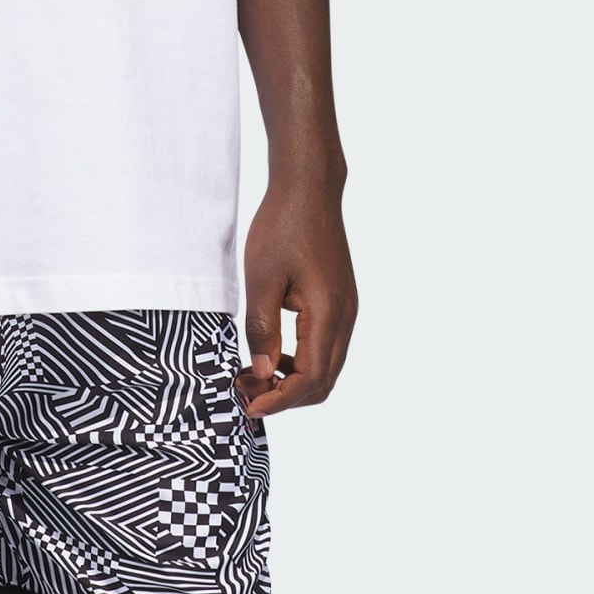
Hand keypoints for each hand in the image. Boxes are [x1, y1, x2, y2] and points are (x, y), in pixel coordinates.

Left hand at [235, 177, 356, 418]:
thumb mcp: (261, 276)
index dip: (279, 400)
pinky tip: (273, 352)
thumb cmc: (282, 225)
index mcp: (327, 314)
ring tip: (254, 374)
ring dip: (294, 380)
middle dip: (286, 398)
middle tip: (247, 392)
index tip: (248, 405)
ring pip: (327, 367)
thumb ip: (262, 327)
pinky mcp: (341, 301)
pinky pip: (327, 346)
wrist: (309, 188)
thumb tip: (262, 373)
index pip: (309, 380)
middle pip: (323, 383)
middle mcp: (344, 318)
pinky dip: (302, 361)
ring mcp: (346, 310)